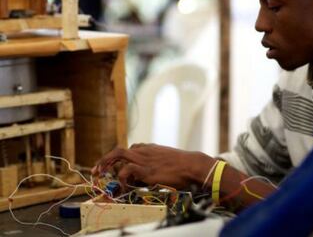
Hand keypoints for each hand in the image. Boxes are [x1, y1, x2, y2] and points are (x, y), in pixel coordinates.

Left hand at [91, 143, 214, 190]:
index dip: (119, 158)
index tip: (112, 167)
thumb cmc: (184, 165)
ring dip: (106, 164)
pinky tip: (122, 187)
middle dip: (105, 160)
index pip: (130, 149)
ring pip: (118, 155)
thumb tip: (154, 173)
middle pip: (118, 151)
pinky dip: (121, 178)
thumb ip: (158, 162)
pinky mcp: (146, 170)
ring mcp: (144, 159)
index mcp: (150, 149)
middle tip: (96, 170)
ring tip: (99, 175)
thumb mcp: (168, 159)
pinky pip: (127, 170)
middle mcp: (144, 152)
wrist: (192, 165)